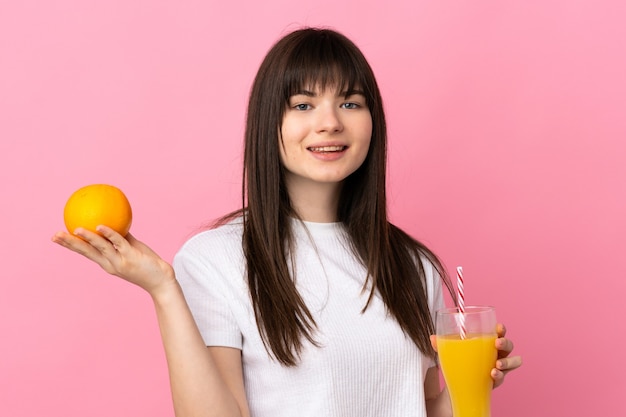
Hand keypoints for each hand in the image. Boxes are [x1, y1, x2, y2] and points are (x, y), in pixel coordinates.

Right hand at [51, 225, 174, 295]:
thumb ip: (122, 237)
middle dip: (70, 244)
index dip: (70, 245)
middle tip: (55, 235)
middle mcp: (110, 263)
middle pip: (86, 252)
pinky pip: (118, 243)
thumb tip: (114, 220)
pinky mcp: (130, 258)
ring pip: (100, 247)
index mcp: (107, 262)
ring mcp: (119, 261)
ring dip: (87, 238)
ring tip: (75, 229)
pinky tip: (101, 226)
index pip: (85, 252)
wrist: (161, 281)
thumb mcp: (132, 248)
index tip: (57, 237)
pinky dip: (109, 234)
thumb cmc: (147, 264)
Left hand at [429, 322, 522, 388]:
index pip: (498, 331)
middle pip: (508, 344)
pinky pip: (504, 376)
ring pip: (513, 360)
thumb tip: (432, 338)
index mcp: (486, 341)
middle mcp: (496, 352)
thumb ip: (441, 344)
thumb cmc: (459, 360)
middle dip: (505, 342)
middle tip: (497, 343)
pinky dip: (500, 375)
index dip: (501, 328)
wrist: (459, 381)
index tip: (499, 327)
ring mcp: (499, 366)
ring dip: (507, 361)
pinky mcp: (497, 379)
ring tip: (497, 364)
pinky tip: (492, 374)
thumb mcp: (449, 351)